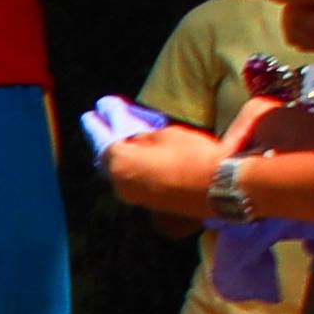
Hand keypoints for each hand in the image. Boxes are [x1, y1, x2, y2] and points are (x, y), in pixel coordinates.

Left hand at [101, 124, 227, 225]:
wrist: (219, 188)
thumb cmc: (192, 155)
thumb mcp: (165, 134)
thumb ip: (142, 136)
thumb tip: (132, 139)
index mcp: (119, 162)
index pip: (103, 137)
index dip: (99, 122)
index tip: (95, 110)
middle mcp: (118, 183)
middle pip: (108, 157)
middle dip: (108, 139)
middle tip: (107, 123)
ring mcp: (132, 196)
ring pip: (120, 171)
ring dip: (122, 155)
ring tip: (125, 140)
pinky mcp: (148, 203)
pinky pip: (133, 180)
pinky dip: (133, 167)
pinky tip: (139, 158)